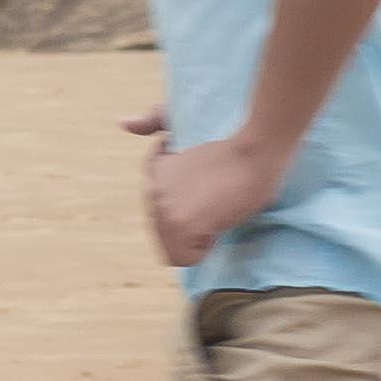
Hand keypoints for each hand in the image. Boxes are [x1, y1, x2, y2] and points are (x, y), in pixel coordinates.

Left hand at [133, 111, 287, 267]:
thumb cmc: (235, 147)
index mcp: (153, 174)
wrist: (258, 150)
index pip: (163, 216)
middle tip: (216, 200)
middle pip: (167, 235)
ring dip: (199, 236)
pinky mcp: (181, 224)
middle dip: (192, 226)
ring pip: (175, 248)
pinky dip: (205, 248)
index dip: (189, 212)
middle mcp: (151, 191)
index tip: (209, 191)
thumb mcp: (189, 140)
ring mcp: (163, 209)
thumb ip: (155, 123)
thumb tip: (121, 123)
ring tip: (217, 208)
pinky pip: (187, 257)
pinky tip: (218, 220)